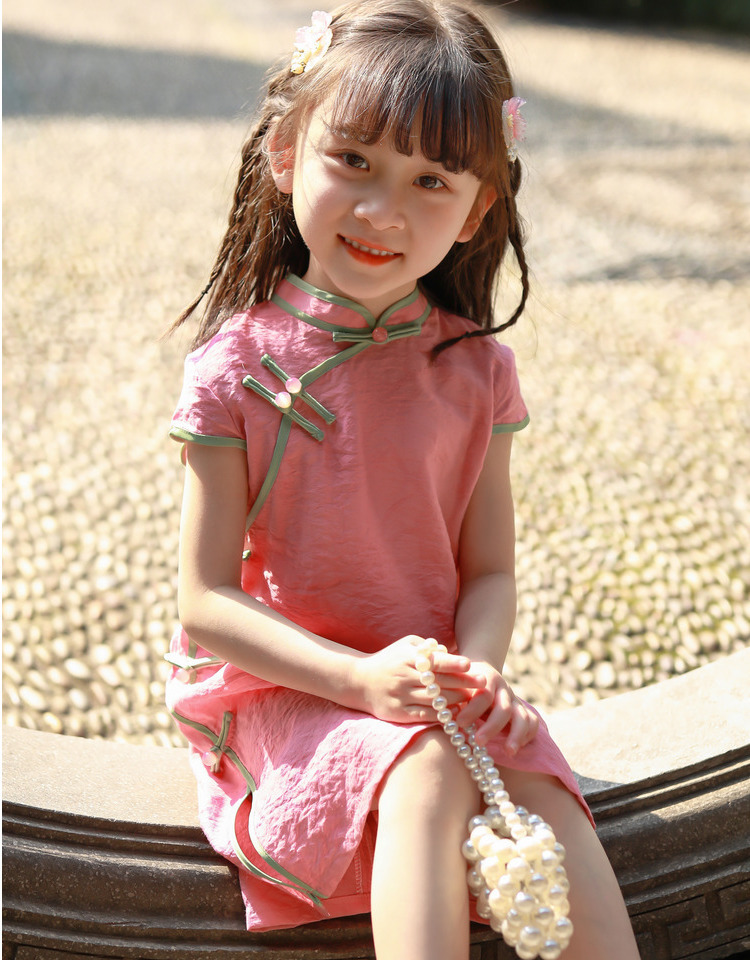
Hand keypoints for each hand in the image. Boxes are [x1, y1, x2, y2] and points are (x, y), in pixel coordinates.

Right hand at [352, 635, 487, 724]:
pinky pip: (424, 715)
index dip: (453, 663)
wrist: (359, 681)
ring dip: (455, 700)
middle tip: (482, 683)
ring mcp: (401, 696)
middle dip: (463, 682)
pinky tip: (454, 713)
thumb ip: (426, 647)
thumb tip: (447, 652)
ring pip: (434, 700)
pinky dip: (441, 715)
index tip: (470, 664)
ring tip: (472, 698)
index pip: (434, 661)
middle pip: (438, 682)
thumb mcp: (404, 645)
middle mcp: (403, 677)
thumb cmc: (389, 660)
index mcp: (406, 659)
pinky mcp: (398, 713)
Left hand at [455, 661, 538, 753]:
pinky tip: (517, 748)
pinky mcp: (522, 710)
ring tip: (508, 752)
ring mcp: (515, 700)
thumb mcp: (455, 682)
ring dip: (516, 735)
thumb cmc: (461, 681)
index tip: (460, 723)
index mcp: (487, 679)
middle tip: (478, 742)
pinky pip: (532, 722)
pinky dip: (527, 735)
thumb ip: (451, 695)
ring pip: (523, 717)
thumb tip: (442, 715)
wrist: (480, 669)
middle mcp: (504, 689)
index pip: (484, 695)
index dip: (473, 710)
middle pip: (504, 708)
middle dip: (492, 727)